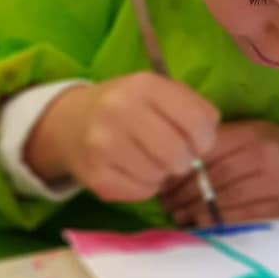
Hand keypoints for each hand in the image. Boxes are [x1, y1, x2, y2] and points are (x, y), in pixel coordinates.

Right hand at [25, 73, 219, 201]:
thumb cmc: (129, 106)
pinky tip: (133, 170)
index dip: (206, 139)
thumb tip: (207, 143)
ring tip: (149, 159)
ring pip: (160, 176)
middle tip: (174, 155)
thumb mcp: (160, 92)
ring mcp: (103, 143)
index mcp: (144, 84)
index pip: (197, 121)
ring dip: (162, 174)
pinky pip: (140, 192)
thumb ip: (193, 109)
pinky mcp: (94, 175)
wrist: (71, 121)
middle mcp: (120, 109)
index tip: (198, 142)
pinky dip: (145, 187)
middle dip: (184, 160)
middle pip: (178, 153)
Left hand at [161, 120, 278, 226]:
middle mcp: (263, 158)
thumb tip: (175, 161)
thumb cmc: (277, 146)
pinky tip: (200, 224)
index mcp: (252, 134)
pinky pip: (241, 219)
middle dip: (183, 193)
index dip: (181, 168)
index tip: (163, 178)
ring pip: (224, 201)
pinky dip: (216, 223)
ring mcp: (274, 186)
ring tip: (177, 215)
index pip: (207, 152)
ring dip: (194, 211)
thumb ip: (219, 143)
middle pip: (212, 179)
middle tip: (165, 202)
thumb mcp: (251, 132)